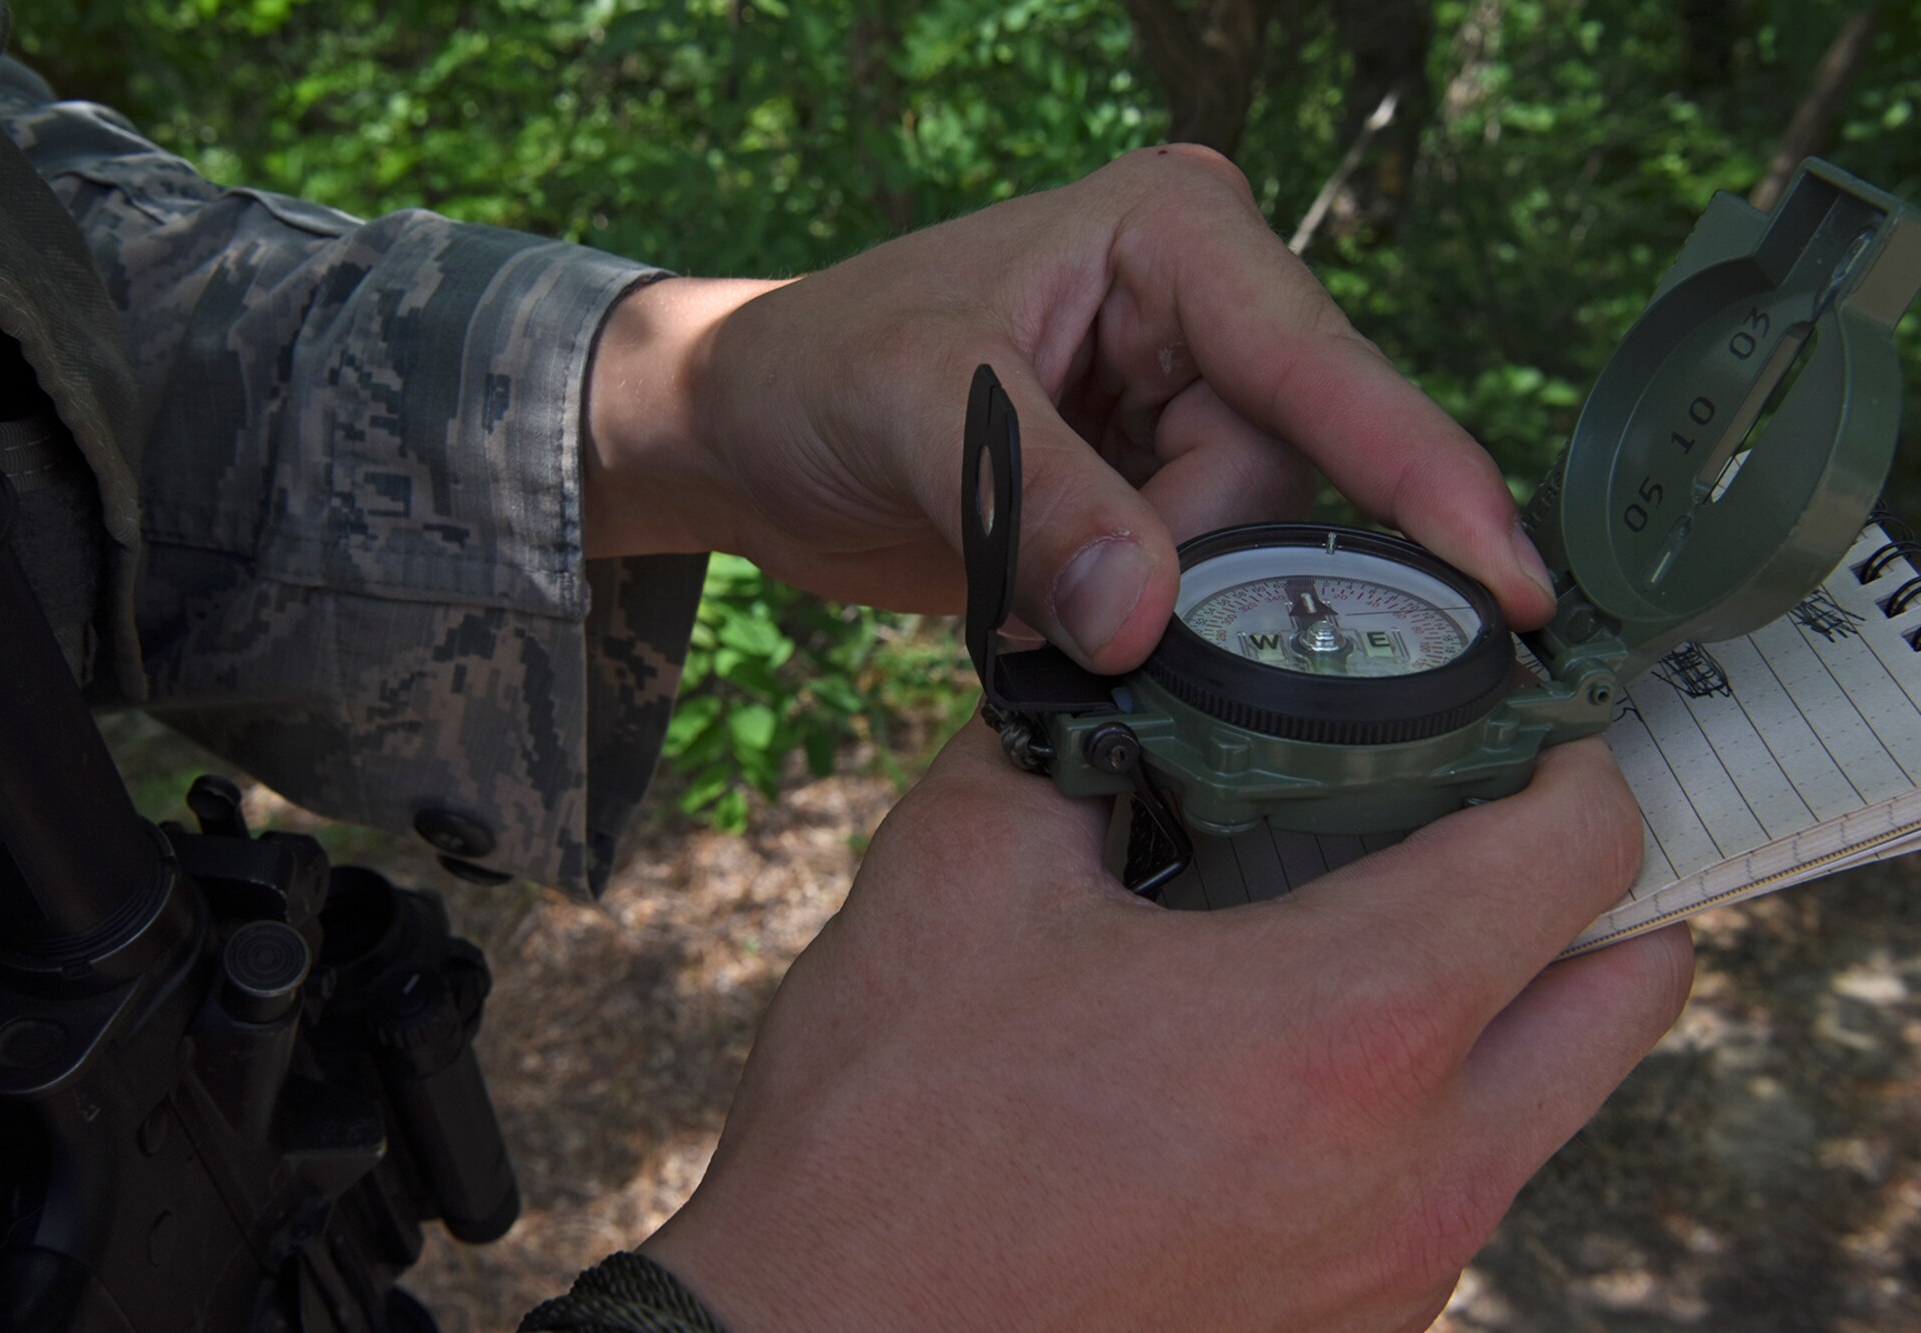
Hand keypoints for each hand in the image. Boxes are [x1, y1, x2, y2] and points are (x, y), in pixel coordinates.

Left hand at [586, 145, 1554, 671]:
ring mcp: (1186, 405)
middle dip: (1204, 573)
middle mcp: (1207, 312)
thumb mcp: (916, 412)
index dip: (1418, 475)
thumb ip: (1038, 508)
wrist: (747, 435)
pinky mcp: (1156, 489)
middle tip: (1084, 615)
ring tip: (1028, 595)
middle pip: (1287, 481)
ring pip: (1249, 549)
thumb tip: (1151, 621)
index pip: (1319, 365)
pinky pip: (1201, 583)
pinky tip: (1062, 617)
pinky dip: (1140, 628)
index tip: (1508, 585)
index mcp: (1174, 236)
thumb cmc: (812, 370)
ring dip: (1159, 612)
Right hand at [637, 723, 1693, 1330]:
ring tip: (1356, 945)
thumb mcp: (963, 873)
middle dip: (1587, 889)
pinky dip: (1420, 1113)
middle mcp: (1417, 1170)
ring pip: (1552, 1105)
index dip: (1571, 761)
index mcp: (1345, 1026)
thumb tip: (1125, 673)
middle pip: (1635, 990)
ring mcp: (1399, 1277)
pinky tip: (1278, 1080)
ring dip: (1502, 1004)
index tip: (1519, 732)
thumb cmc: (888, 1130)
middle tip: (1475, 830)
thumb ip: (1072, 739)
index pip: (1580, 856)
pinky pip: (1455, 1196)